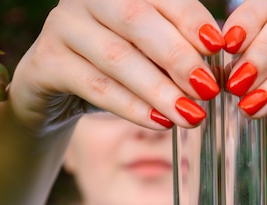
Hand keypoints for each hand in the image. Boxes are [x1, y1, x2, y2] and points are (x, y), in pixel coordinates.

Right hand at [7, 0, 223, 134]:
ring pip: (117, 56)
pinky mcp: (47, 61)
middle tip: (208, 89)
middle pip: (138, 20)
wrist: (53, 91)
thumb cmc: (110, 70)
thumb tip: (218, 70)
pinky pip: (95, 86)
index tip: (219, 48)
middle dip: (178, 57)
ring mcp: (63, 26)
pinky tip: (159, 123)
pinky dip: (131, 107)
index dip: (191, 19)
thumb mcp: (144, 55)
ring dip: (158, 90)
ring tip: (190, 116)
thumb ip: (174, 53)